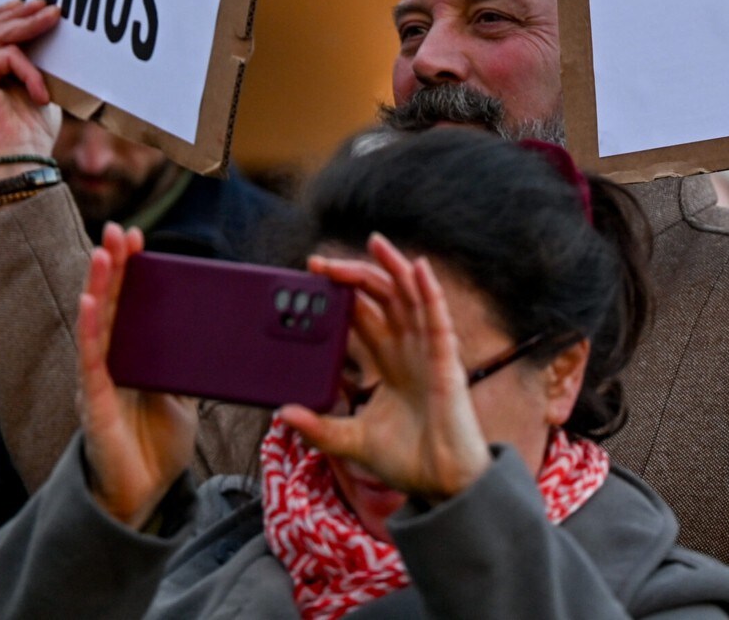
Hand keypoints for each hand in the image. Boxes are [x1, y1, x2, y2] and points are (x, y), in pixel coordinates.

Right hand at [0, 0, 61, 168]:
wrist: (19, 161)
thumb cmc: (29, 134)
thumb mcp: (33, 89)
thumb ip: (29, 64)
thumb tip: (44, 33)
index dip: (5, 17)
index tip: (29, 5)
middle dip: (18, 15)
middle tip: (46, 5)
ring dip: (28, 25)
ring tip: (53, 16)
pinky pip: (6, 54)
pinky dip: (29, 70)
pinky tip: (40, 93)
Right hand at [77, 224, 195, 526]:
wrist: (146, 493)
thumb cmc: (158, 444)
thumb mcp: (183, 395)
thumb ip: (186, 364)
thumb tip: (211, 333)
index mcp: (131, 355)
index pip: (128, 303)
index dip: (131, 270)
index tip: (138, 238)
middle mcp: (110, 360)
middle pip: (110, 302)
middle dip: (113, 264)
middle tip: (119, 229)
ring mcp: (98, 378)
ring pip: (96, 323)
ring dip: (98, 285)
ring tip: (103, 252)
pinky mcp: (94, 400)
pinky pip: (90, 358)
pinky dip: (89, 327)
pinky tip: (90, 301)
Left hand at [279, 236, 491, 503]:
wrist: (443, 487)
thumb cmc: (407, 462)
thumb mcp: (350, 441)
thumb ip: (318, 427)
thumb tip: (282, 413)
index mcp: (389, 363)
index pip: (363, 315)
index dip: (340, 294)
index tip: (311, 279)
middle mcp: (409, 350)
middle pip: (382, 298)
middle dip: (354, 276)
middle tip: (321, 262)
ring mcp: (428, 352)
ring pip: (411, 297)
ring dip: (393, 268)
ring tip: (374, 242)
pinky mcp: (446, 361)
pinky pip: (438, 318)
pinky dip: (429, 290)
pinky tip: (417, 268)